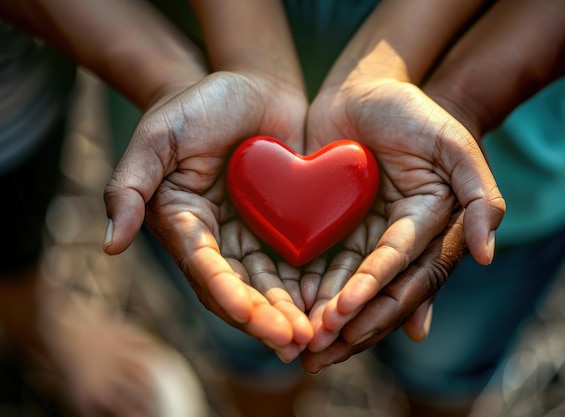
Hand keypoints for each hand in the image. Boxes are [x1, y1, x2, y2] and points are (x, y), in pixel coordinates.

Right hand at [103, 70, 312, 361]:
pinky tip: (332, 303)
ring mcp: (253, 234)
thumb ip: (128, 186)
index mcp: (184, 225)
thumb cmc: (196, 104)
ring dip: (291, 311)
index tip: (248, 314)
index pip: (203, 268)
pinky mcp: (286, 224)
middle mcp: (218, 239)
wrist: (250, 84)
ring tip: (315, 334)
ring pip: (271, 282)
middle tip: (292, 341)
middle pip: (240, 287)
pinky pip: (298, 260)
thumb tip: (109, 246)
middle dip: (264, 316)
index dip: (224, 292)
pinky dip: (312, 284)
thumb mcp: (156, 136)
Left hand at [305, 73, 504, 350]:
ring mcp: (365, 236)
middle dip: (351, 323)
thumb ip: (479, 193)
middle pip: (379, 293)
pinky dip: (308, 289)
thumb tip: (487, 256)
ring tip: (300, 346)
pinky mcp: (335, 226)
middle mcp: (398, 240)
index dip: (376, 292)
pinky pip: (322, 263)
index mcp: (427, 226)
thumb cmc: (412, 111)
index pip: (404, 269)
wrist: (366, 89)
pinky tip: (287, 310)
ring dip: (327, 318)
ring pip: (348, 286)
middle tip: (319, 353)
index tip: (344, 312)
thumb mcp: (452, 142)